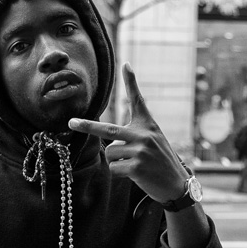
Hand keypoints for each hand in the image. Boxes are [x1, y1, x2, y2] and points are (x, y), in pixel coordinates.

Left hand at [68, 63, 188, 203]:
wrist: (176, 184)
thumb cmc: (160, 161)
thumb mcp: (153, 140)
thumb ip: (135, 133)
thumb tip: (111, 138)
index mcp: (147, 125)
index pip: (138, 100)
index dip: (131, 82)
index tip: (125, 64)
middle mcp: (144, 135)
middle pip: (108, 129)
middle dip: (87, 126)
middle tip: (71, 123)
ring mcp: (141, 151)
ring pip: (109, 153)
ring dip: (115, 161)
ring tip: (131, 164)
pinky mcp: (137, 167)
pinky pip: (114, 168)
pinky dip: (119, 172)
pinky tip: (133, 174)